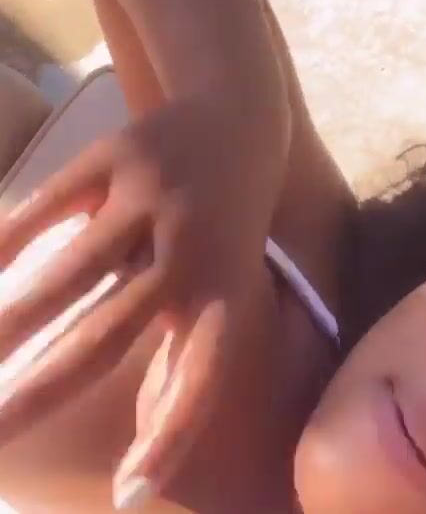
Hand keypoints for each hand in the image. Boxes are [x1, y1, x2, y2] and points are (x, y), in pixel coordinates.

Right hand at [0, 95, 279, 504]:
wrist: (239, 113)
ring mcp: (152, 199)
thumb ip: (187, 350)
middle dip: (39, 394)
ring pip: (69, 272)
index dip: (167, 434)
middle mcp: (190, 251)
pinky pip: (51, 205)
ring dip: (9, 324)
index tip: (124, 493)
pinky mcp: (118, 156)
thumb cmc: (227, 223)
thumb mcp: (229, 284)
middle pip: (104, 335)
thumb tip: (144, 448)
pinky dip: (9, 240)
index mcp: (226, 294)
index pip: (202, 377)